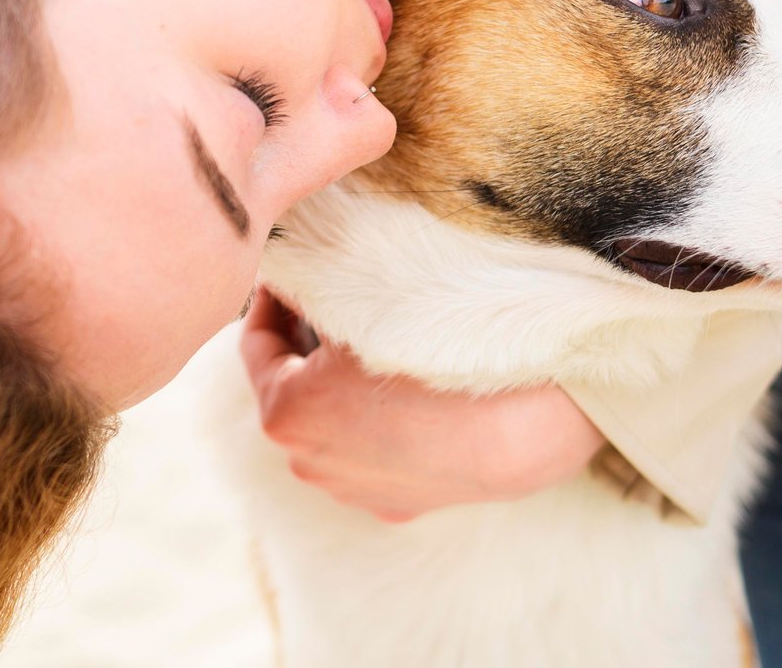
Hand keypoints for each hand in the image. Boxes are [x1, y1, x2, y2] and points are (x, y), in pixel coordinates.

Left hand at [239, 287, 604, 521]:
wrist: (524, 418)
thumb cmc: (443, 349)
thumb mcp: (365, 299)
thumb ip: (313, 290)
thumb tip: (292, 276)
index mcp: (285, 412)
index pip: (256, 345)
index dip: (272, 302)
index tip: (290, 275)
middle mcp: (308, 462)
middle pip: (294, 388)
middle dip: (307, 346)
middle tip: (330, 302)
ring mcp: (354, 492)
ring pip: (333, 427)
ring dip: (343, 391)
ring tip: (377, 347)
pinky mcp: (400, 507)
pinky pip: (375, 456)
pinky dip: (380, 425)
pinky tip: (412, 395)